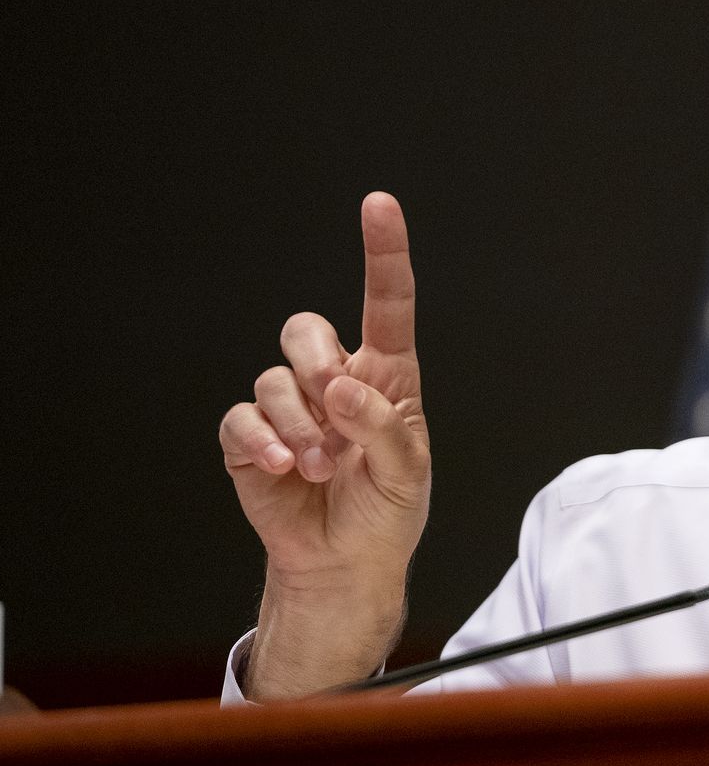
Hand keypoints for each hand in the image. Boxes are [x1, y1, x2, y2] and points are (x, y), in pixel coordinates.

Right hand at [219, 192, 430, 698]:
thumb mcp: (407, 474)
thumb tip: (342, 387)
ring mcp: (290, 408)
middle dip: (316, 361)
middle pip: (306, 330)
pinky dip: (264, 441)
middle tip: (336, 408)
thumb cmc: (386, 510)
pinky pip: (243, 418)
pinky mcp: (252, 438)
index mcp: (386, 378)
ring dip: (299, 424)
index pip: (387, 304)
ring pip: (274, 378)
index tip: (379, 205)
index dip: (382, 253)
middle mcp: (334, 381)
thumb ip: (382, 427)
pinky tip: (286, 467)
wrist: (344, 560)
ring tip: (321, 466)